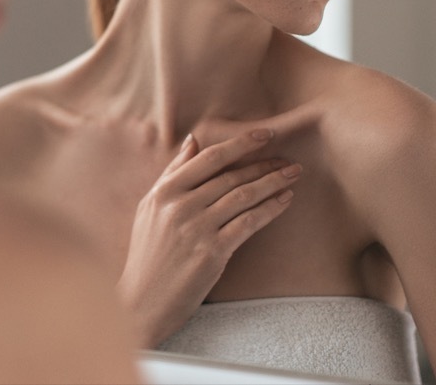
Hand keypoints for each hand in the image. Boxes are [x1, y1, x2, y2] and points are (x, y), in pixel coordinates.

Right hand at [117, 128, 300, 346]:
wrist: (142, 300)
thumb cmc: (148, 254)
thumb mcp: (150, 207)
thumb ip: (172, 173)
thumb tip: (193, 140)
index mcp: (165, 192)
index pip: (209, 158)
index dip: (240, 143)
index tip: (265, 135)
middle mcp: (180, 206)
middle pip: (230, 177)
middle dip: (264, 165)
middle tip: (289, 160)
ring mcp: (196, 229)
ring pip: (243, 196)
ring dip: (272, 183)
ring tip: (293, 175)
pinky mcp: (211, 253)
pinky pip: (248, 223)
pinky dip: (269, 209)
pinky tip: (284, 201)